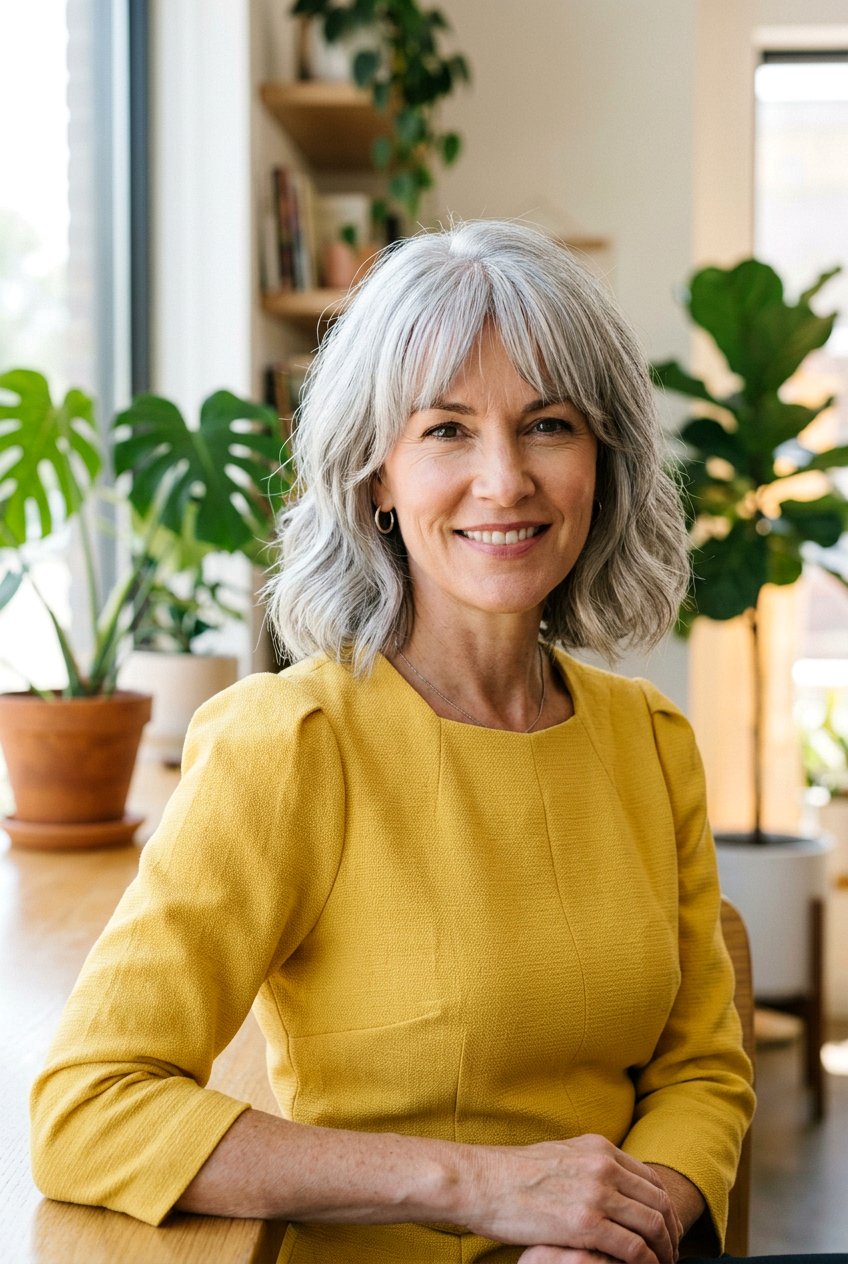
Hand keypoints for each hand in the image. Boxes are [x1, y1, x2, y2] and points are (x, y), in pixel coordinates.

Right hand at [464, 1134, 681, 1263]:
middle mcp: (604, 1166)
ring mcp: (597, 1194)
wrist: (481, 1181)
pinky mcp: (586, 1223)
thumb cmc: (511, 1173)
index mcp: (599, 1148)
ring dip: (664, 1251)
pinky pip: (633, 1249)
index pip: (650, 1180)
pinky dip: (646, 1263)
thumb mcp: (559, 1154)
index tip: (667, 1230)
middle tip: (672, 1254)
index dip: (665, 1208)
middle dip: (671, 1232)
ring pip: (653, 1226)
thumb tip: (607, 1182)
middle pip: (658, 1202)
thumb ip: (588, 1165)